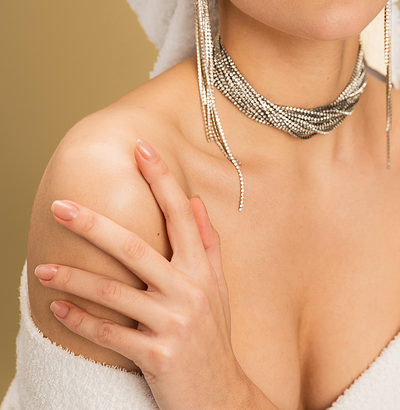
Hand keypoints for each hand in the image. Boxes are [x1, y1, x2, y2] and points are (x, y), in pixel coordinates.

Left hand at [34, 140, 254, 409]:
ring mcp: (172, 323)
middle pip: (135, 247)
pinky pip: (110, 334)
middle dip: (94, 224)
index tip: (140, 148)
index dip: (161, 179)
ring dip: (74, 279)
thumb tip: (195, 202)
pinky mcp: (157, 356)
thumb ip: (208, 243)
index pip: (180, 213)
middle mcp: (188, 289)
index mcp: (202, 268)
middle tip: (60, 206)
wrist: (224, 398)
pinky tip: (57, 310)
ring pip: (114, 292)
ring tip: (43, 268)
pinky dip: (81, 321)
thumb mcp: (217, 288)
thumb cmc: (215, 337)